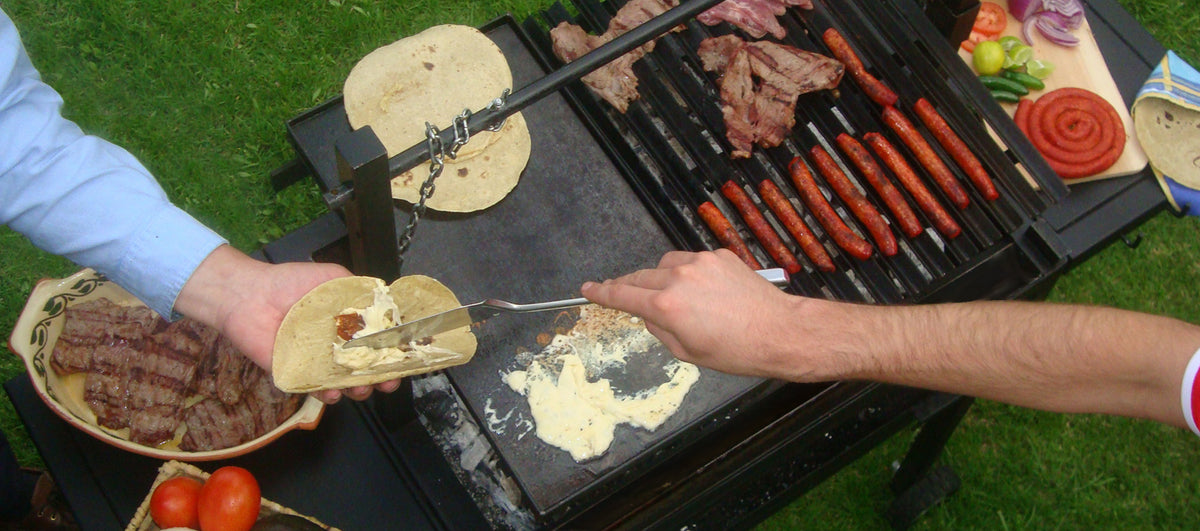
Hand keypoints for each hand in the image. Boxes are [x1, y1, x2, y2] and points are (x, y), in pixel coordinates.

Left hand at [175, 245, 401, 403]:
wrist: (249, 294)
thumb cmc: (289, 282)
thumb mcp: (333, 278)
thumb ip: (360, 291)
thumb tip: (388, 302)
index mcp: (346, 326)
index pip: (375, 344)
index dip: (391, 355)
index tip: (403, 361)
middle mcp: (333, 347)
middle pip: (363, 370)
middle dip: (379, 380)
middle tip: (386, 383)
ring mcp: (314, 363)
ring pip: (342, 384)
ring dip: (356, 391)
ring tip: (360, 389)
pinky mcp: (293, 374)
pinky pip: (313, 389)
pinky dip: (325, 393)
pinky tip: (331, 390)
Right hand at [581, 250, 834, 379]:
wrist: (779, 331)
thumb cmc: (737, 351)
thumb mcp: (687, 352)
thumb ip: (660, 329)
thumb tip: (650, 315)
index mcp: (667, 305)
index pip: (622, 295)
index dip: (601, 293)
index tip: (587, 289)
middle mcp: (679, 278)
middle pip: (640, 277)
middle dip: (629, 287)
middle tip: (623, 295)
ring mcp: (701, 263)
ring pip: (665, 266)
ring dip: (660, 278)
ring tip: (673, 299)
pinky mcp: (719, 256)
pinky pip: (692, 262)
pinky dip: (688, 273)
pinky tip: (702, 292)